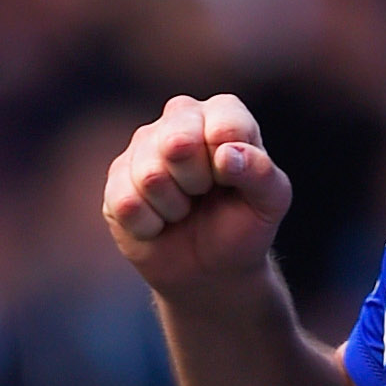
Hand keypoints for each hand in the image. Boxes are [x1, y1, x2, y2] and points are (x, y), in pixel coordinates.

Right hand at [102, 92, 292, 298]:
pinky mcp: (116, 182)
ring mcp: (142, 149)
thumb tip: (225, 154)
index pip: (224, 124)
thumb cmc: (242, 226)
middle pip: (178, 142)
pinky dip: (150, 227)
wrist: (211, 271)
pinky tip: (159, 224)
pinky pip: (126, 203)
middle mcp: (178, 119)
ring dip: (173, 208)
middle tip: (203, 194)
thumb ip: (261, 173)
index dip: (229, 163)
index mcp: (221, 113)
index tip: (231, 181)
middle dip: (196, 183)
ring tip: (183, 210)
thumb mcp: (270, 202)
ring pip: (150, 175)